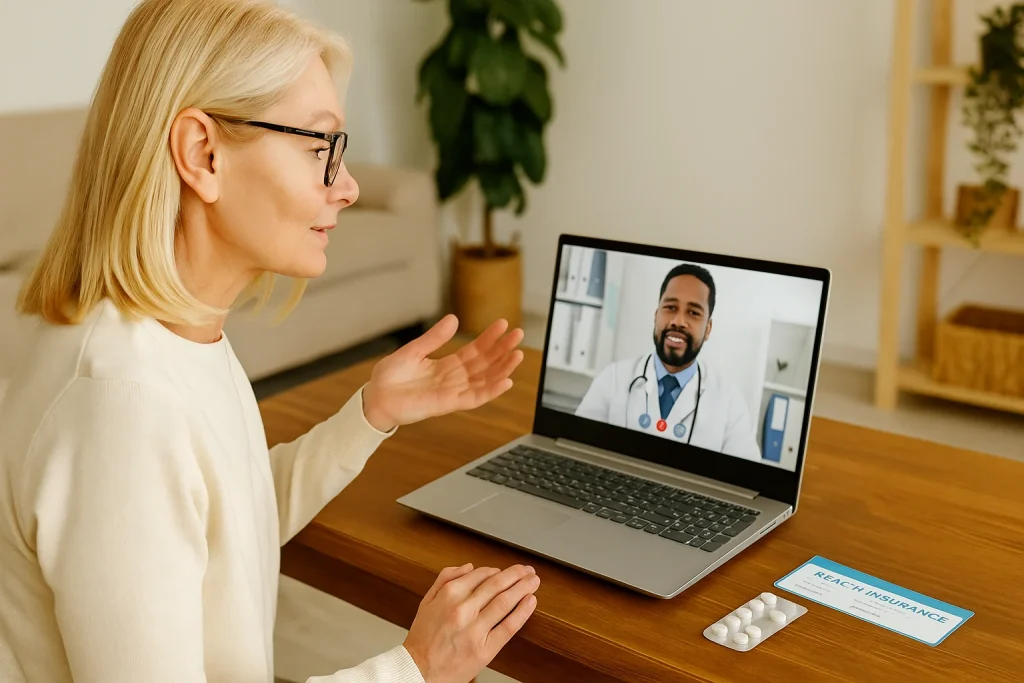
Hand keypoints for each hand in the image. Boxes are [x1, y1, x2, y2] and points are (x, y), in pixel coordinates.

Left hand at [362, 315, 523, 431]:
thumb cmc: (390, 376)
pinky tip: (506, 381)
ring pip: (485, 380)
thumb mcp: (413, 350)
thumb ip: (434, 338)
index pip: (475, 350)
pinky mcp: (448, 404)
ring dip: (502, 368)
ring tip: (517, 354)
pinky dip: (491, 391)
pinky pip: (475, 398)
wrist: (376, 397)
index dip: (490, 338)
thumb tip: (454, 319)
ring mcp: (453, 392)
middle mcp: (454, 379)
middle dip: (502, 349)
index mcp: (446, 365)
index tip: (503, 324)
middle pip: (485, 363)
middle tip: (518, 334)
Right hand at [403, 563, 539, 682]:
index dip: (498, 571)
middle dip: (516, 574)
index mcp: (449, 595)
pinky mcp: (485, 649)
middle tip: (527, 570)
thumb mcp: (427, 601)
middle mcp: (463, 609)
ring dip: (523, 588)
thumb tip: (468, 567)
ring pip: (505, 601)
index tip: (505, 571)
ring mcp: (475, 629)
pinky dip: (522, 612)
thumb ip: (446, 579)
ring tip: (533, 581)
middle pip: (497, 584)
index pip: (481, 575)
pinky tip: (530, 602)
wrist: (419, 670)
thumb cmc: (423, 639)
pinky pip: (508, 626)